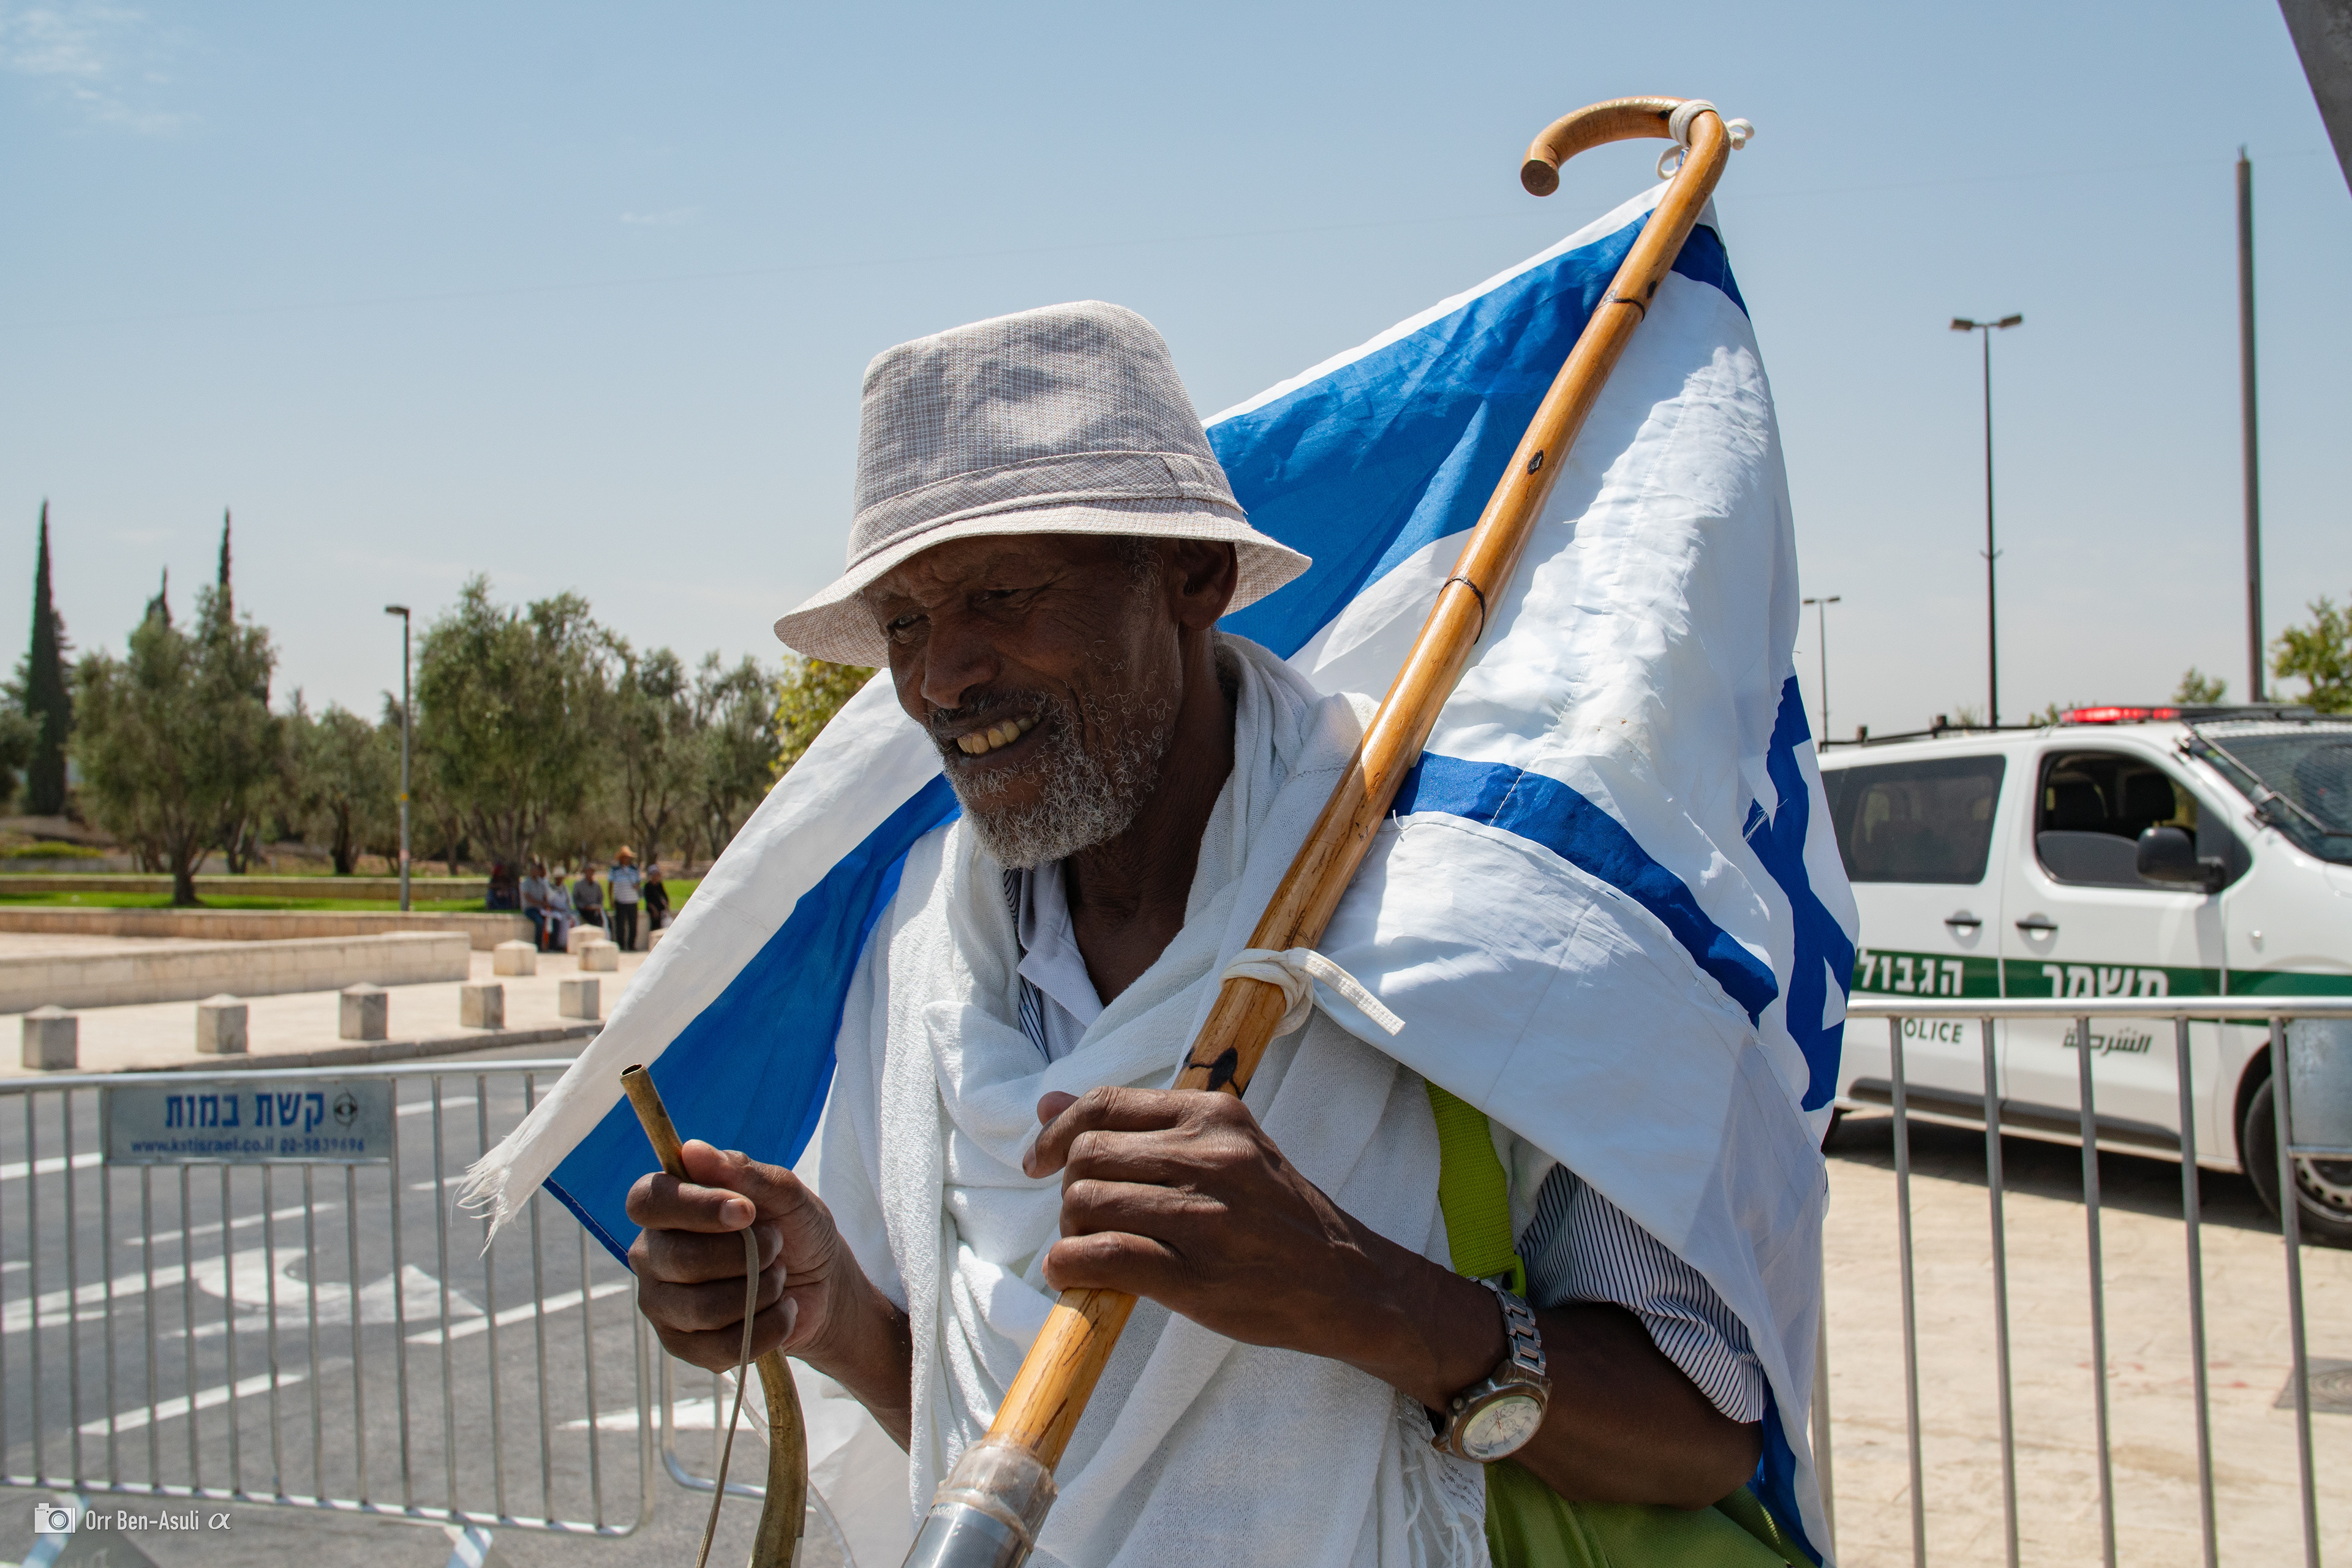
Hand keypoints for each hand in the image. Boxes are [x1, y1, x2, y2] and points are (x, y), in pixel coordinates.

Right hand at [626, 1140, 858, 1372]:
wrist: (823, 1284)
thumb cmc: (794, 1228)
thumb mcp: (785, 1193)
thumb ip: (743, 1173)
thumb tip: (692, 1150)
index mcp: (667, 1208)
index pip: (647, 1202)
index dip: (694, 1207)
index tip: (746, 1211)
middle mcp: (653, 1254)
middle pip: (677, 1259)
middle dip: (743, 1254)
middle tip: (776, 1244)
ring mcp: (663, 1304)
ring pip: (701, 1308)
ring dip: (759, 1290)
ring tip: (779, 1277)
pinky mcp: (683, 1345)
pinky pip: (719, 1347)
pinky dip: (767, 1328)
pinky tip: (783, 1311)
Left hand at [1022, 1087, 1499, 1406]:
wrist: (1349, 1283)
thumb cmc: (1278, 1216)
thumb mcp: (1225, 1148)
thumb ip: (1142, 1125)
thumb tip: (1047, 1102)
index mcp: (1214, 1114)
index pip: (1103, 1105)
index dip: (1056, 1132)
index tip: (1038, 1161)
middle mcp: (1209, 1155)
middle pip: (1087, 1156)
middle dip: (1067, 1190)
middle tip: (1081, 1219)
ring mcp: (1205, 1215)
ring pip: (1087, 1203)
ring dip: (1069, 1231)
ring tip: (1088, 1248)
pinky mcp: (1197, 1275)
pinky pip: (1102, 1256)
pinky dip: (1070, 1266)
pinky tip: (1075, 1275)